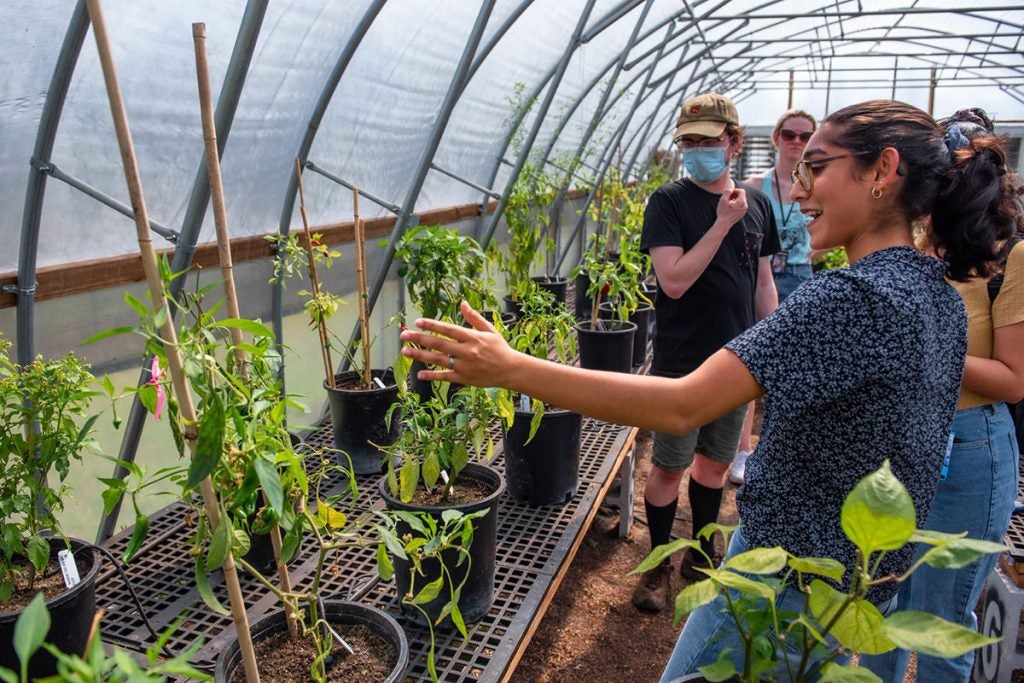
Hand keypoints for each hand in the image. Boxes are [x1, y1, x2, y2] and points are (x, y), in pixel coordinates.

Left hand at [399, 301, 516, 387]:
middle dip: (419, 339)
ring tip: (405, 352)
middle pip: (439, 344)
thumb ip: (474, 317)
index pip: (448, 329)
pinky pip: (445, 377)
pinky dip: (432, 376)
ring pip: (438, 360)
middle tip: (404, 335)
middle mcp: (466, 351)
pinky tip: (420, 375)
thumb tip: (463, 303)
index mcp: (472, 337)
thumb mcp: (489, 329)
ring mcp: (464, 366)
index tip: (418, 321)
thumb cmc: (500, 348)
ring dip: (420, 356)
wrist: (511, 370)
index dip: (432, 325)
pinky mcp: (464, 378)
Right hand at [716, 187, 747, 226]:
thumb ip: (727, 191)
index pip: (741, 191)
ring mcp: (744, 210)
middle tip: (727, 198)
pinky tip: (730, 208)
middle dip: (735, 195)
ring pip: (742, 200)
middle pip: (742, 195)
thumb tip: (731, 189)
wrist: (724, 224)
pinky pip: (741, 206)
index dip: (735, 190)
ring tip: (728, 203)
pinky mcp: (743, 213)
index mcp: (742, 202)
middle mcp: (745, 206)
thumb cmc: (722, 212)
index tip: (729, 194)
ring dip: (735, 200)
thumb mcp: (723, 200)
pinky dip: (736, 205)